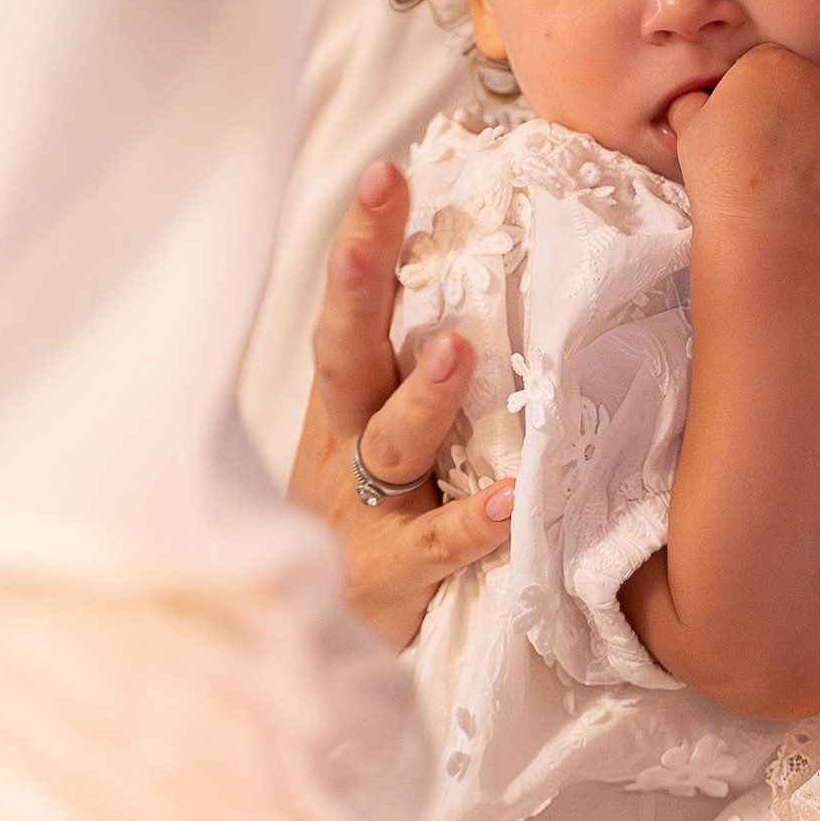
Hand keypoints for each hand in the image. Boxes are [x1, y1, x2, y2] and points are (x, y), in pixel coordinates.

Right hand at [288, 159, 513, 653]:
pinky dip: (470, 523)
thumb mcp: (375, 438)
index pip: (350, 309)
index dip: (363, 241)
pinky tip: (510, 501)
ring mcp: (358, 513)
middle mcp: (341, 447)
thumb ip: (409, 369)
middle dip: (358, 283)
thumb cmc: (366, 526)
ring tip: (459, 353)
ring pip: (388, 445)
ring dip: (422, 397)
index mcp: (343, 404)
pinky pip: (433, 548)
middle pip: (344, 354)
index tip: (386, 172)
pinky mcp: (385, 581)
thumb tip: (474, 274)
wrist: (308, 648)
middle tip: (375, 217)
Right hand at [667, 43, 819, 239]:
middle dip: (793, 120)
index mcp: (772, 62)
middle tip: (768, 160)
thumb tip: (698, 100)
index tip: (745, 134)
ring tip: (792, 182)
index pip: (768, 73)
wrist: (760, 226)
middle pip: (807, 94)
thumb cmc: (719, 176)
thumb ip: (695, 100)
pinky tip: (817, 197)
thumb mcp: (689, 126)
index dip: (754, 104)